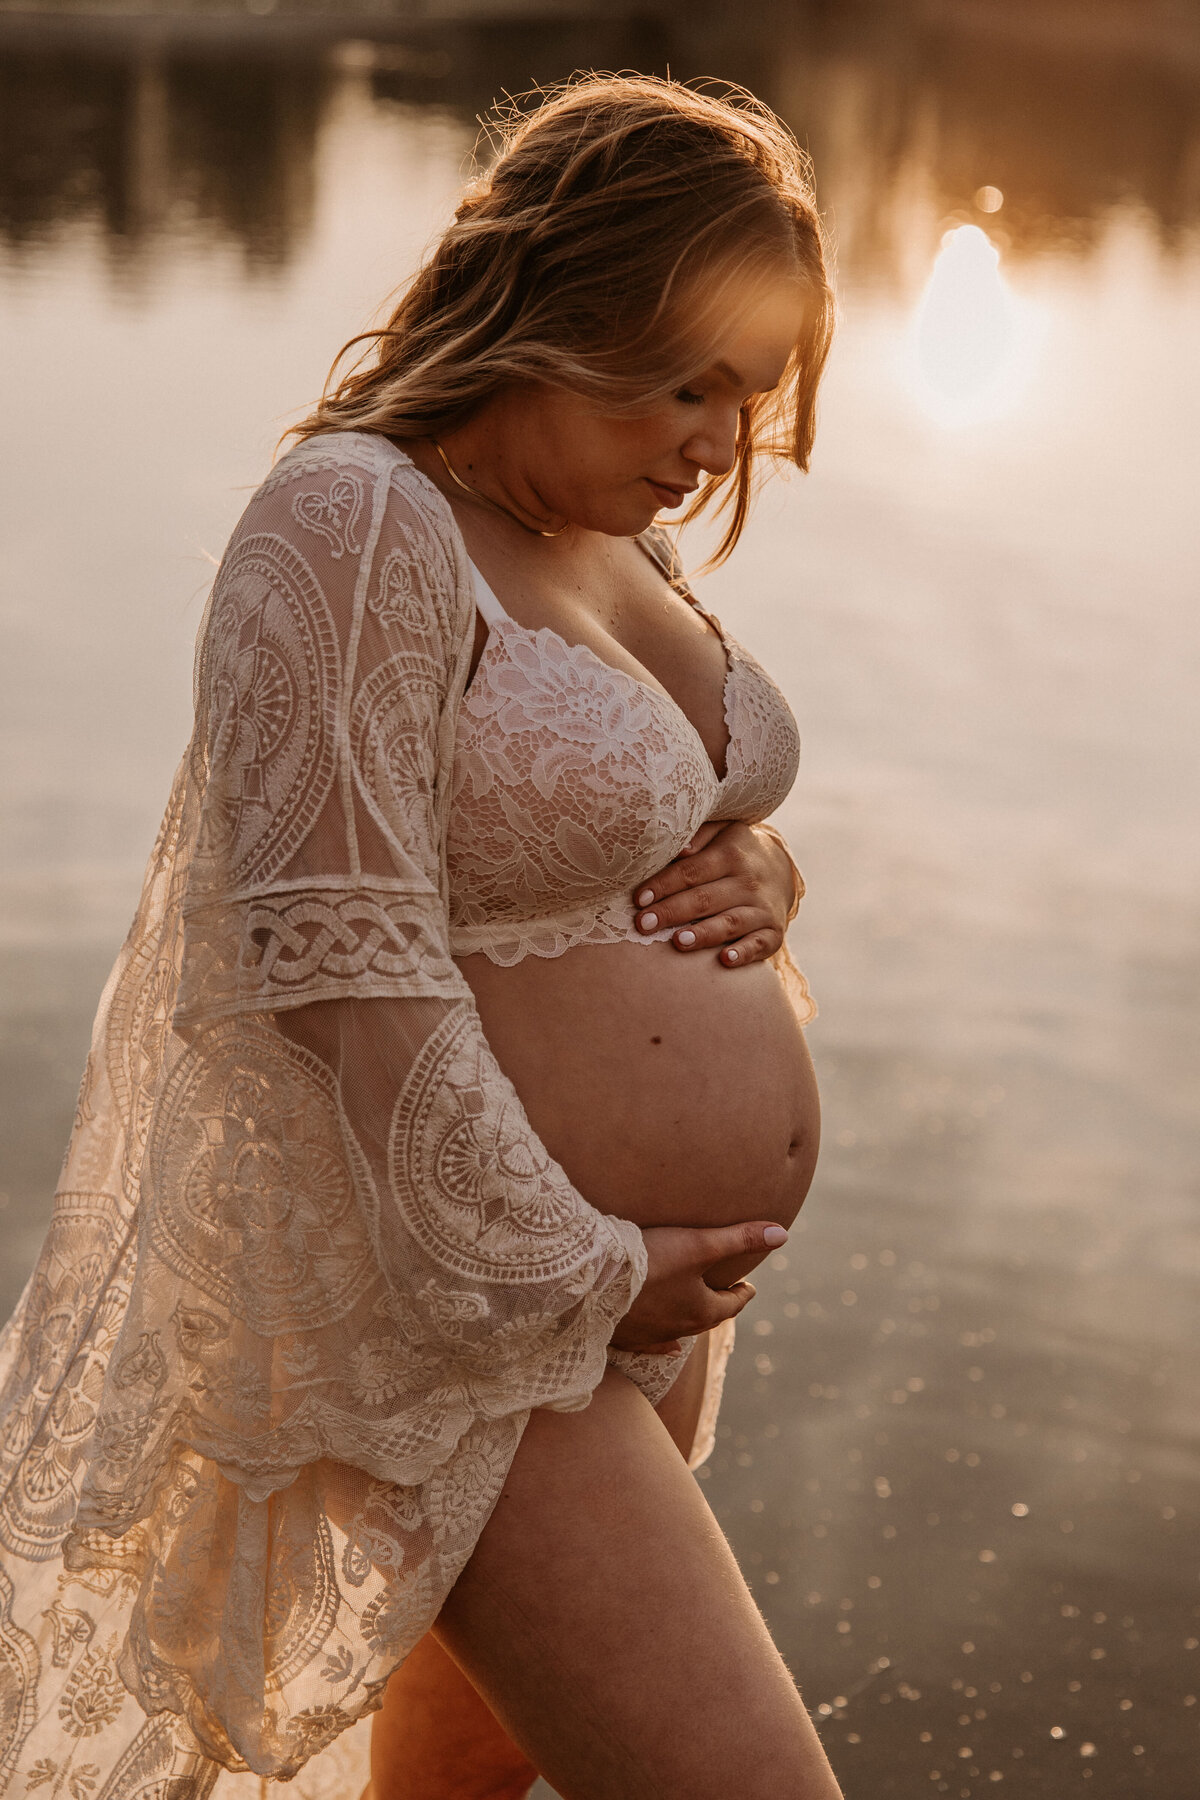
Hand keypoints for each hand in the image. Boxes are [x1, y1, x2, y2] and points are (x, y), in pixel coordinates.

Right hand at [609, 1220, 788, 1352]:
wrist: (592, 1286)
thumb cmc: (650, 1263)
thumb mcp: (699, 1245)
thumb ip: (739, 1239)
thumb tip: (782, 1234)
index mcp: (702, 1311)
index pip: (733, 1303)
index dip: (743, 1291)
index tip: (749, 1284)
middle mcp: (680, 1330)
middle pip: (708, 1316)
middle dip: (718, 1302)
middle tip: (725, 1289)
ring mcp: (651, 1336)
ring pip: (681, 1329)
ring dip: (692, 1316)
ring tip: (695, 1304)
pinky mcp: (625, 1336)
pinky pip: (652, 1345)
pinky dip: (665, 1344)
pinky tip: (671, 1348)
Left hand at [631, 819, 803, 968]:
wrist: (781, 871)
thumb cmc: (733, 852)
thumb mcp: (720, 832)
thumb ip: (697, 836)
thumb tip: (679, 848)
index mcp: (730, 854)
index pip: (691, 871)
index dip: (664, 885)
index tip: (639, 899)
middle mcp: (748, 881)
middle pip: (705, 898)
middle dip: (672, 912)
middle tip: (644, 924)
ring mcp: (762, 909)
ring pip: (730, 922)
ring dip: (704, 933)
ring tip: (678, 942)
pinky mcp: (774, 932)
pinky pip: (760, 944)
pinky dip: (745, 953)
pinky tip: (725, 960)